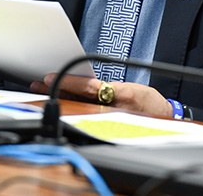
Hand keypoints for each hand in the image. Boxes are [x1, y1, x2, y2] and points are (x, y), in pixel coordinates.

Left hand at [31, 73, 172, 118]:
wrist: (164, 119)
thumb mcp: (132, 90)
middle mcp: (112, 108)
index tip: (50, 76)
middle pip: (79, 97)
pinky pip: (85, 115)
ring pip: (79, 106)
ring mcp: (108, 118)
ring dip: (60, 98)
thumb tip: (82, 82)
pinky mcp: (107, 125)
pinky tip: (59, 104)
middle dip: (57, 90)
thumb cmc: (148, 102)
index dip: (69, 82)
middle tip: (38, 84)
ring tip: (42, 91)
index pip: (90, 86)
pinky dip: (70, 107)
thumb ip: (110, 88)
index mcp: (121, 94)